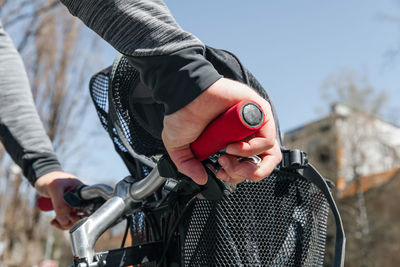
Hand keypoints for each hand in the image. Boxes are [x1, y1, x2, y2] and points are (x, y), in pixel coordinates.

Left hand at [35, 171, 83, 229]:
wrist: (42, 177)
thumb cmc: (50, 179)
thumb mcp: (55, 188)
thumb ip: (60, 204)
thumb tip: (65, 220)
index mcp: (84, 192)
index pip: (89, 208)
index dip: (82, 216)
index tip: (70, 217)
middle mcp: (82, 198)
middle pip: (83, 216)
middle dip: (71, 222)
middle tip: (60, 221)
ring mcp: (75, 204)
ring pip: (74, 220)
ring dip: (64, 224)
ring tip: (54, 221)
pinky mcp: (67, 208)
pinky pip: (67, 219)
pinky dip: (60, 223)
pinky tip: (53, 221)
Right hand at [162, 77, 281, 184]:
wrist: (183, 95)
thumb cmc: (182, 114)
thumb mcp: (180, 148)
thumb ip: (188, 166)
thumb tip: (202, 179)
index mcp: (230, 143)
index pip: (247, 167)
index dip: (236, 176)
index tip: (219, 173)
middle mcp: (244, 135)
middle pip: (262, 164)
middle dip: (244, 174)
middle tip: (227, 170)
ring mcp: (252, 124)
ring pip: (269, 155)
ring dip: (248, 164)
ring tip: (228, 157)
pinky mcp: (258, 112)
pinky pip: (267, 139)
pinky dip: (251, 149)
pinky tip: (232, 146)